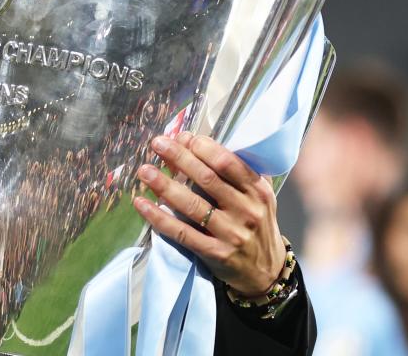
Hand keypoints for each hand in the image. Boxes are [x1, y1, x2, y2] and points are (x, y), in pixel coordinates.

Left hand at [132, 132, 285, 296]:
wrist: (265, 271)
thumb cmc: (254, 224)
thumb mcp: (253, 195)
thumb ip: (230, 171)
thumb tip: (190, 142)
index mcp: (257, 190)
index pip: (227, 162)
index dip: (201, 147)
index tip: (180, 136)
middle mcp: (247, 210)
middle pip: (207, 179)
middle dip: (179, 157)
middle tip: (157, 143)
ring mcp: (232, 234)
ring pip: (192, 205)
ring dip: (164, 185)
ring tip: (144, 171)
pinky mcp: (216, 254)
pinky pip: (182, 233)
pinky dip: (159, 217)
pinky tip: (142, 204)